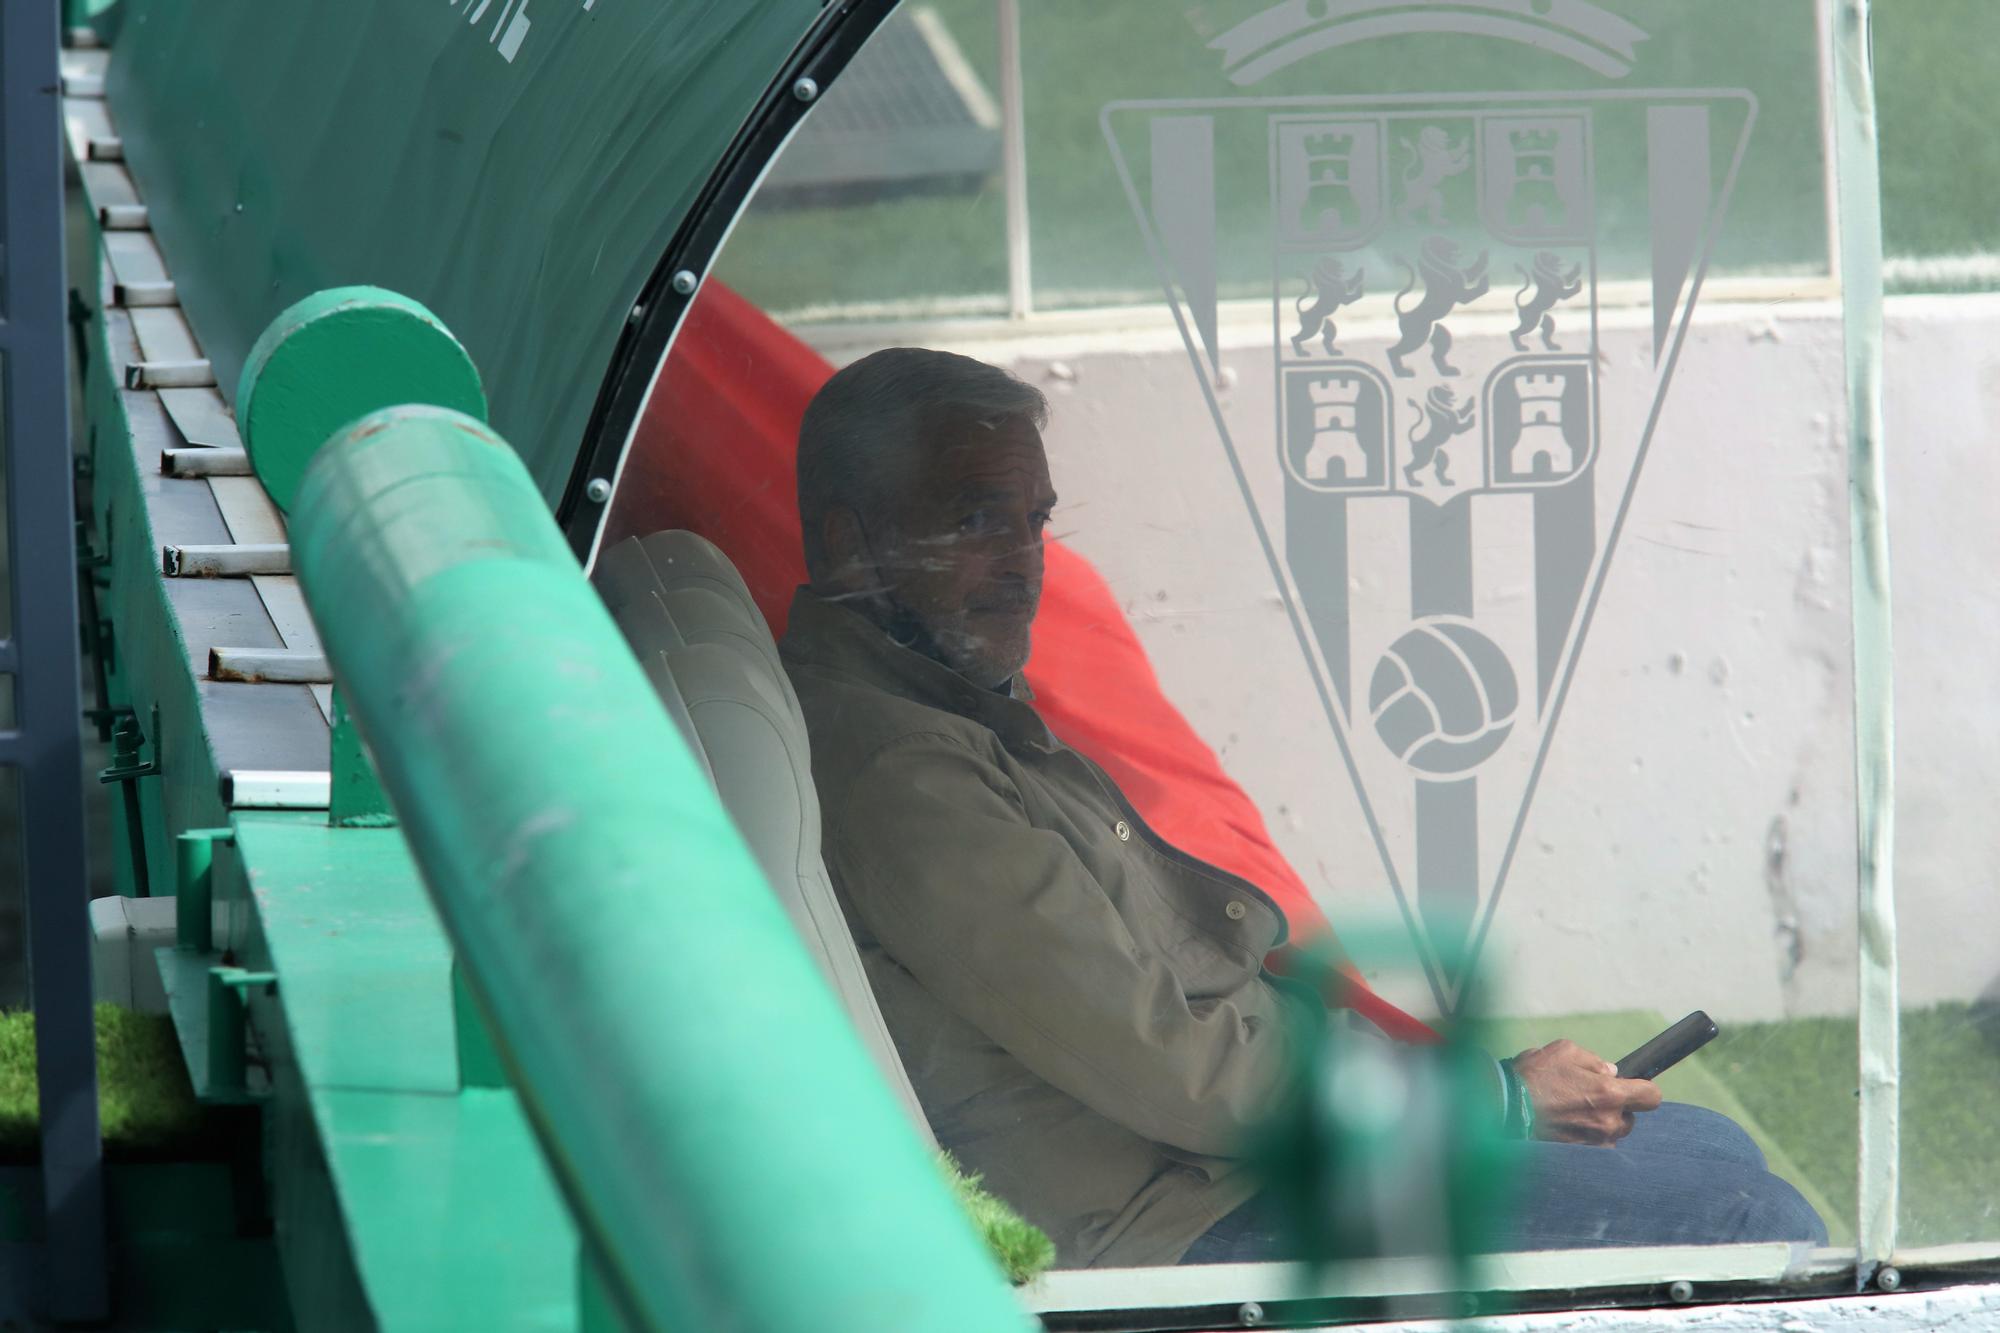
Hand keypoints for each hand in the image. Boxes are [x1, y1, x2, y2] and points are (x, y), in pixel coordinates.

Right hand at [1512, 1039, 1662, 1145]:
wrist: (1505, 1107)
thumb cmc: (1533, 1075)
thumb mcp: (1564, 1051)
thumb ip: (1593, 1061)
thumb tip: (1608, 1071)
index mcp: (1610, 1093)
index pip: (1652, 1096)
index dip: (1644, 1090)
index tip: (1634, 1088)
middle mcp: (1608, 1122)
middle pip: (1630, 1119)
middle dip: (1616, 1109)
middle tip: (1589, 1099)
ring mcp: (1595, 1142)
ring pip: (1611, 1135)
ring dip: (1599, 1126)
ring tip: (1572, 1114)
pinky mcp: (1579, 1155)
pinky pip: (1593, 1147)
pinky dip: (1583, 1138)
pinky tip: (1563, 1127)